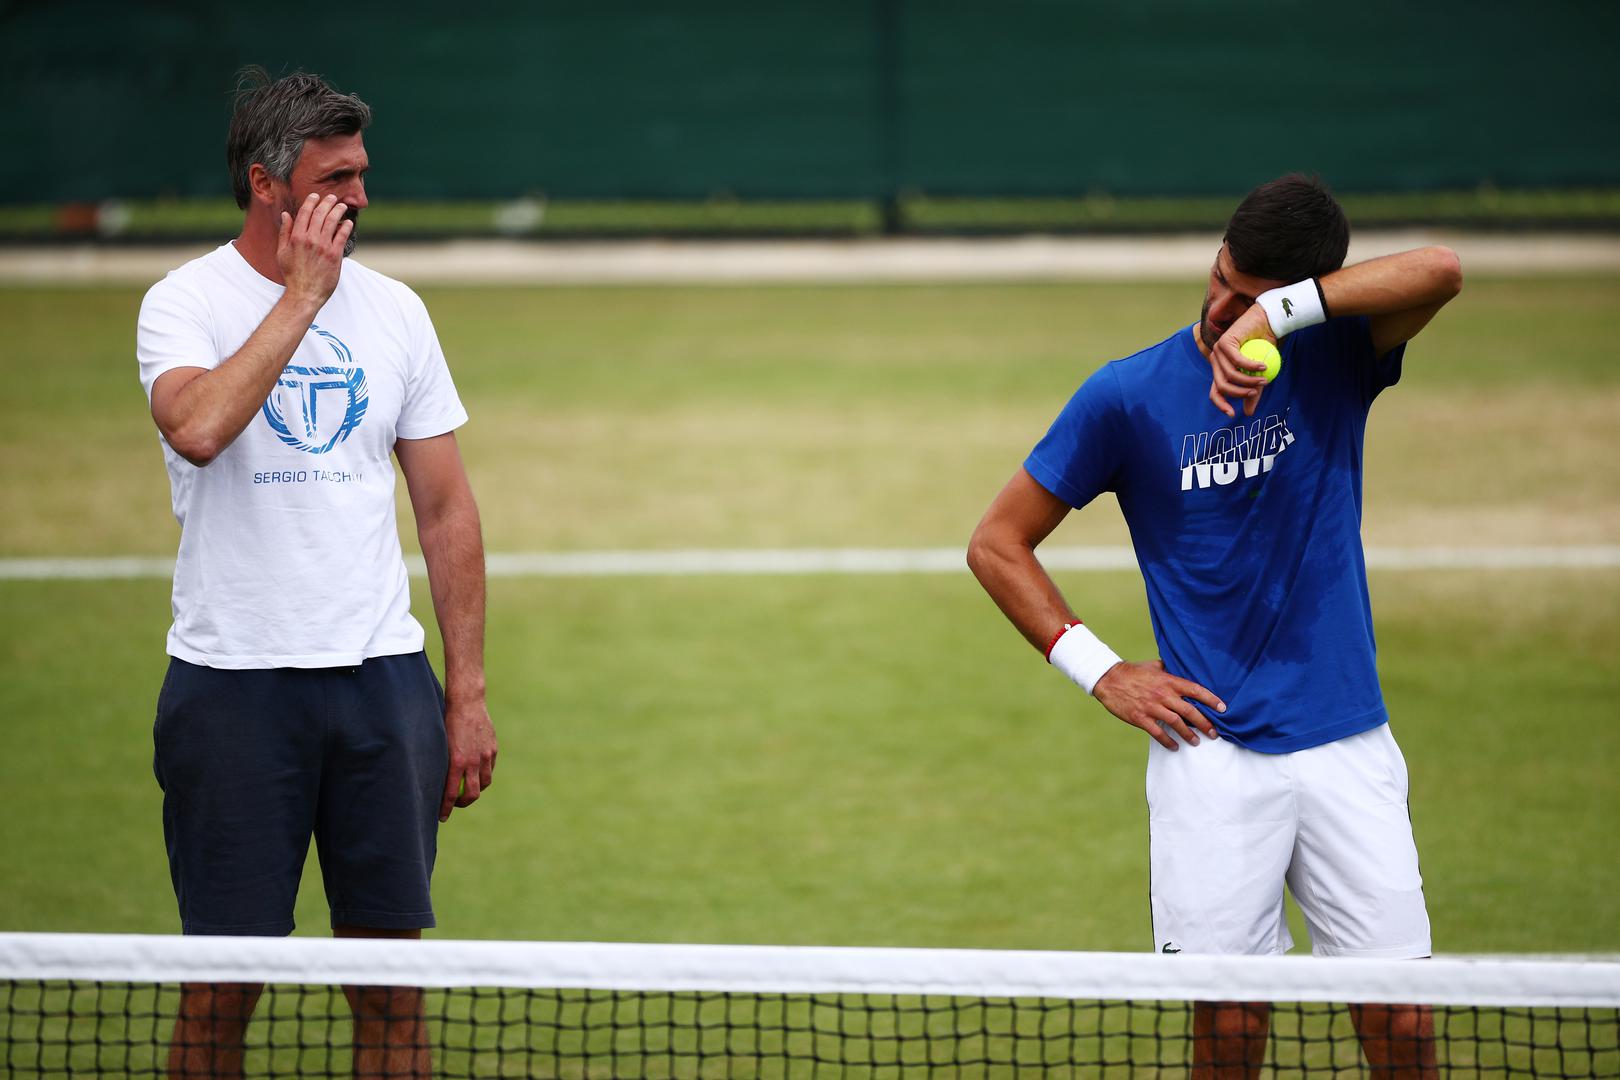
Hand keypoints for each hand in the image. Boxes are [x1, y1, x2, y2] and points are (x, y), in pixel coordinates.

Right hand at [276, 193, 351, 309]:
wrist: (304, 293)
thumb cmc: (292, 274)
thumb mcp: (282, 252)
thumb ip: (284, 232)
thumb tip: (286, 215)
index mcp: (296, 237)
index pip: (304, 213)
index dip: (311, 202)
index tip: (316, 196)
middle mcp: (310, 239)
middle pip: (320, 214)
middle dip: (327, 202)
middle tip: (332, 197)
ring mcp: (323, 247)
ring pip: (332, 222)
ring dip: (338, 211)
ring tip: (342, 206)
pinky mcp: (334, 255)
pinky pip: (342, 236)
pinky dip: (346, 226)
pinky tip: (348, 222)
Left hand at [441, 697, 496, 821]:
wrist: (467, 703)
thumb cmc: (447, 722)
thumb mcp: (439, 744)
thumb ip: (442, 764)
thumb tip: (434, 784)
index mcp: (456, 761)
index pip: (451, 794)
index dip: (446, 809)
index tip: (442, 817)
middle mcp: (473, 761)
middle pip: (472, 794)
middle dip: (463, 804)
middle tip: (456, 804)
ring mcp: (485, 756)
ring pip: (484, 784)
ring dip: (476, 790)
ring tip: (467, 788)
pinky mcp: (493, 750)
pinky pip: (490, 770)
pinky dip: (483, 774)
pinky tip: (475, 772)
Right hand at [1092, 660, 1224, 749]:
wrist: (1108, 679)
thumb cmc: (1132, 671)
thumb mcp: (1153, 666)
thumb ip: (1169, 669)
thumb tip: (1180, 669)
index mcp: (1168, 681)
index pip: (1195, 690)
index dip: (1211, 699)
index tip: (1223, 708)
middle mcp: (1163, 694)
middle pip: (1190, 711)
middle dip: (1205, 723)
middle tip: (1214, 733)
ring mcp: (1151, 707)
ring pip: (1176, 724)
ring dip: (1189, 734)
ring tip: (1196, 742)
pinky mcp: (1140, 718)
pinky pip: (1158, 732)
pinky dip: (1168, 741)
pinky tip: (1174, 747)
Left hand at [1206, 304, 1274, 418]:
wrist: (1267, 323)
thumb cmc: (1264, 347)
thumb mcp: (1259, 374)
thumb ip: (1253, 392)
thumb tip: (1248, 413)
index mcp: (1221, 371)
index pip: (1215, 392)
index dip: (1221, 404)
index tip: (1232, 415)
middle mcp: (1216, 362)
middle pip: (1222, 385)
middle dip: (1239, 392)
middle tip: (1256, 391)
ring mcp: (1218, 351)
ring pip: (1230, 374)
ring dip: (1249, 379)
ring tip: (1264, 379)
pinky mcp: (1225, 342)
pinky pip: (1237, 360)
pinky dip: (1251, 366)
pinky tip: (1264, 367)